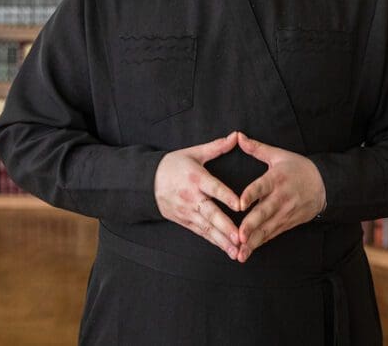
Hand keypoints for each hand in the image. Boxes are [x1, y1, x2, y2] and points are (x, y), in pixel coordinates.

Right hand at [154, 132, 241, 259]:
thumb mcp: (194, 153)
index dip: (227, 196)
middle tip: (240, 238)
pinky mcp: (184, 221)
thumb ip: (217, 147)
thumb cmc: (173, 165)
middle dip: (226, 227)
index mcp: (196, 178)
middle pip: (210, 213)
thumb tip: (237, 136)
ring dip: (222, 240)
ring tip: (237, 251)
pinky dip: (214, 242)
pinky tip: (227, 250)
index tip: (240, 205)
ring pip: (207, 228)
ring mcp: (187, 211)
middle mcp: (191, 197)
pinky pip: (201, 233)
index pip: (213, 188)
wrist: (147, 182)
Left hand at [236, 133, 325, 262]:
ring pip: (267, 229)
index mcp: (276, 179)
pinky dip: (260, 243)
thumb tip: (238, 136)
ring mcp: (285, 213)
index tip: (239, 204)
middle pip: (264, 213)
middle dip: (251, 226)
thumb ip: (257, 148)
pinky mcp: (288, 223)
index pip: (262, 187)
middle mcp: (281, 198)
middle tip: (239, 236)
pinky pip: (272, 234)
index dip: (250, 195)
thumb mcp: (279, 155)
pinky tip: (248, 252)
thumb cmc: (298, 168)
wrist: (325, 185)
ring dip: (254, 242)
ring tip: (240, 253)